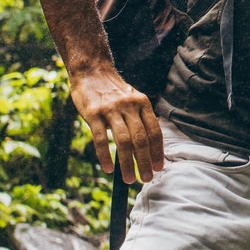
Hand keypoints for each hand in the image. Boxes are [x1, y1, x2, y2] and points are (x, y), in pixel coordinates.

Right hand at [71, 65, 163, 183]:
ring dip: (128, 163)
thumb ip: (140, 117)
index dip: (158, 151)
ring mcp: (111, 109)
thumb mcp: (132, 98)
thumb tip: (148, 146)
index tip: (159, 167)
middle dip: (145, 161)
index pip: (154, 131)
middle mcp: (129, 106)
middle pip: (141, 139)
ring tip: (130, 179)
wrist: (91, 70)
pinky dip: (105, 156)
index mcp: (142, 103)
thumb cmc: (112, 90)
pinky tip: (108, 169)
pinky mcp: (93, 113)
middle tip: (147, 179)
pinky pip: (101, 139)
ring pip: (123, 141)